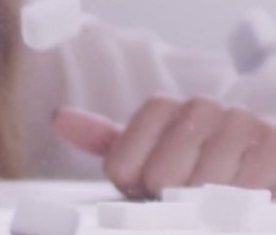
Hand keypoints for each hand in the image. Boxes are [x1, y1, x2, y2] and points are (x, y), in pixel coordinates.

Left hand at [53, 99, 275, 197]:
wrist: (262, 163)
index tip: (148, 190)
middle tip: (185, 200)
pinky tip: (240, 203)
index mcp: (162, 109)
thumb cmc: (199, 167)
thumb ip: (109, 141)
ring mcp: (240, 122)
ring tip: (213, 202)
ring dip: (205, 207)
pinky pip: (245, 190)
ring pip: (202, 189)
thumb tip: (59, 118)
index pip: (121, 163)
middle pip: (160, 178)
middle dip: (170, 202)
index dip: (133, 189)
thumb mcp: (150, 155)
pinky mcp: (274, 142)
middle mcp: (199, 107)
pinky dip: (238, 207)